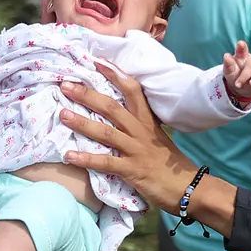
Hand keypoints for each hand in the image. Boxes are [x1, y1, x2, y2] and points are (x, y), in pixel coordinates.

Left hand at [61, 63, 197, 213]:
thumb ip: (137, 126)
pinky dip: (86, 159)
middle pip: (112, 107)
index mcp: (147, 121)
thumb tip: (116, 115)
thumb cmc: (169, 164)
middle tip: (65, 85)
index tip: (96, 62)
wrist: (188, 187)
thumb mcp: (155, 138)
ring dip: (82, 123)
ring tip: (62, 114)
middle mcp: (140, 131)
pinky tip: (69, 156)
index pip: (132, 90)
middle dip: (87, 95)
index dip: (115, 75)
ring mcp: (136, 150)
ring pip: (106, 132)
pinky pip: (106, 163)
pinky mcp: (133, 170)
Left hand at [222, 40, 250, 103]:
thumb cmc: (234, 75)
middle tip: (238, 84)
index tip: (240, 44)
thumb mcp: (229, 71)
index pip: (241, 50)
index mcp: (241, 57)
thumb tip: (226, 56)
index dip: (241, 47)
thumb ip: (228, 65)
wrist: (242, 86)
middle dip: (246, 75)